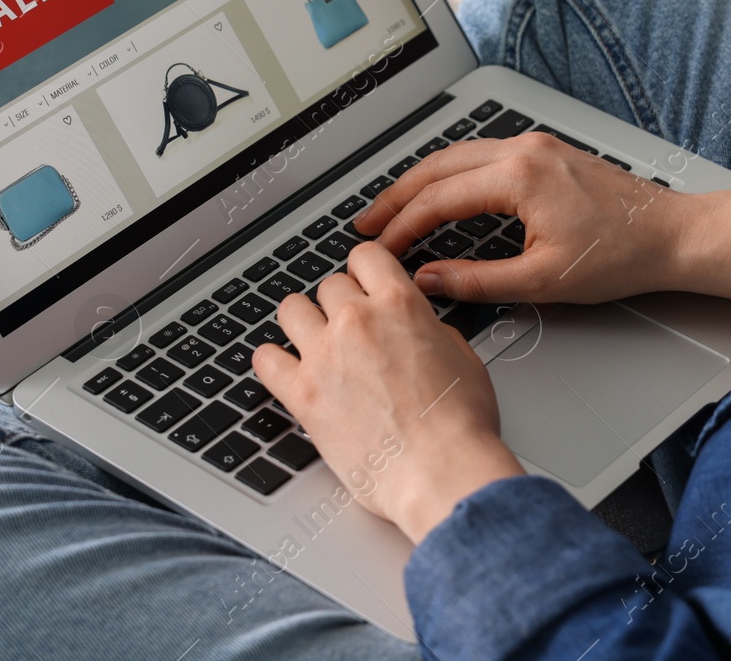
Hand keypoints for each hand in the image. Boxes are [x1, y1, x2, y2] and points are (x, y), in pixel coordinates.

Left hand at [253, 242, 523, 543]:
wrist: (440, 473)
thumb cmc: (460, 427)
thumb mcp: (465, 359)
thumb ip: (433, 332)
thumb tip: (421, 330)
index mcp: (399, 306)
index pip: (365, 257)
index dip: (366, 270)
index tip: (364, 282)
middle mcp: (356, 322)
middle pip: (329, 286)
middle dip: (340, 304)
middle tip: (350, 328)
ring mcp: (324, 356)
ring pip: (291, 310)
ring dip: (304, 322)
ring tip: (315, 342)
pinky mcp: (302, 395)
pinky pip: (265, 360)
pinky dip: (272, 361)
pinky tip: (284, 369)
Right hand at [356, 132, 688, 305]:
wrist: (673, 235)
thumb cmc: (622, 256)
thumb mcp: (542, 281)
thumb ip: (477, 280)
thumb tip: (428, 280)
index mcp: (518, 176)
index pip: (438, 199)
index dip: (402, 226)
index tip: (380, 249)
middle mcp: (522, 150)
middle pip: (437, 166)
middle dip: (396, 196)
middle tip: (366, 222)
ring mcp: (534, 146)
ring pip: (457, 155)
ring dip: (420, 181)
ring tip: (393, 208)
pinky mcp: (545, 151)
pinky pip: (481, 155)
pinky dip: (450, 174)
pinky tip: (439, 193)